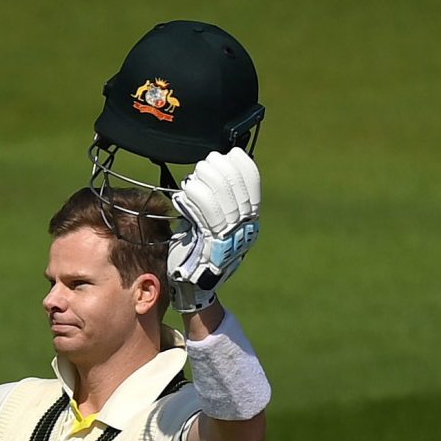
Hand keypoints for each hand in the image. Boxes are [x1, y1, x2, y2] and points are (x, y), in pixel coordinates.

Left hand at [167, 149, 260, 313]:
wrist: (194, 287)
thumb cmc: (199, 251)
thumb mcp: (214, 224)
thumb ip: (218, 203)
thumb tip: (216, 172)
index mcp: (249, 222)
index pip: (253, 185)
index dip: (243, 165)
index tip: (231, 153)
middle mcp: (244, 228)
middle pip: (236, 186)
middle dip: (220, 168)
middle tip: (205, 165)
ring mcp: (230, 235)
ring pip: (223, 195)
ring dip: (207, 178)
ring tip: (195, 178)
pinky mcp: (213, 242)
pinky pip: (207, 211)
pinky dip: (197, 195)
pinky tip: (188, 190)